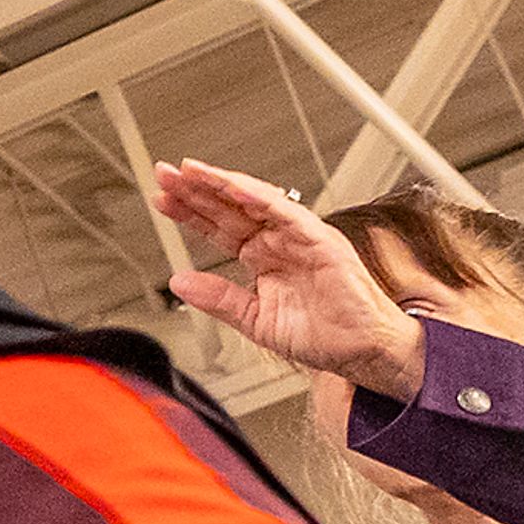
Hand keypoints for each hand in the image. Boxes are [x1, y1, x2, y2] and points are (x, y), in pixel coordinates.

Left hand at [154, 158, 426, 400]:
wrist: (362, 351)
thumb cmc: (322, 334)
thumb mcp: (254, 319)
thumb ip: (218, 299)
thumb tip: (178, 283)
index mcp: (263, 257)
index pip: (219, 227)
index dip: (189, 212)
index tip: (161, 199)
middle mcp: (280, 241)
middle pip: (231, 207)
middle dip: (197, 189)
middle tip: (165, 174)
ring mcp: (301, 238)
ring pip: (256, 201)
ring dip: (223, 184)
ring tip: (192, 172)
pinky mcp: (322, 241)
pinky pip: (288, 214)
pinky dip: (261, 199)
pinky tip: (234, 187)